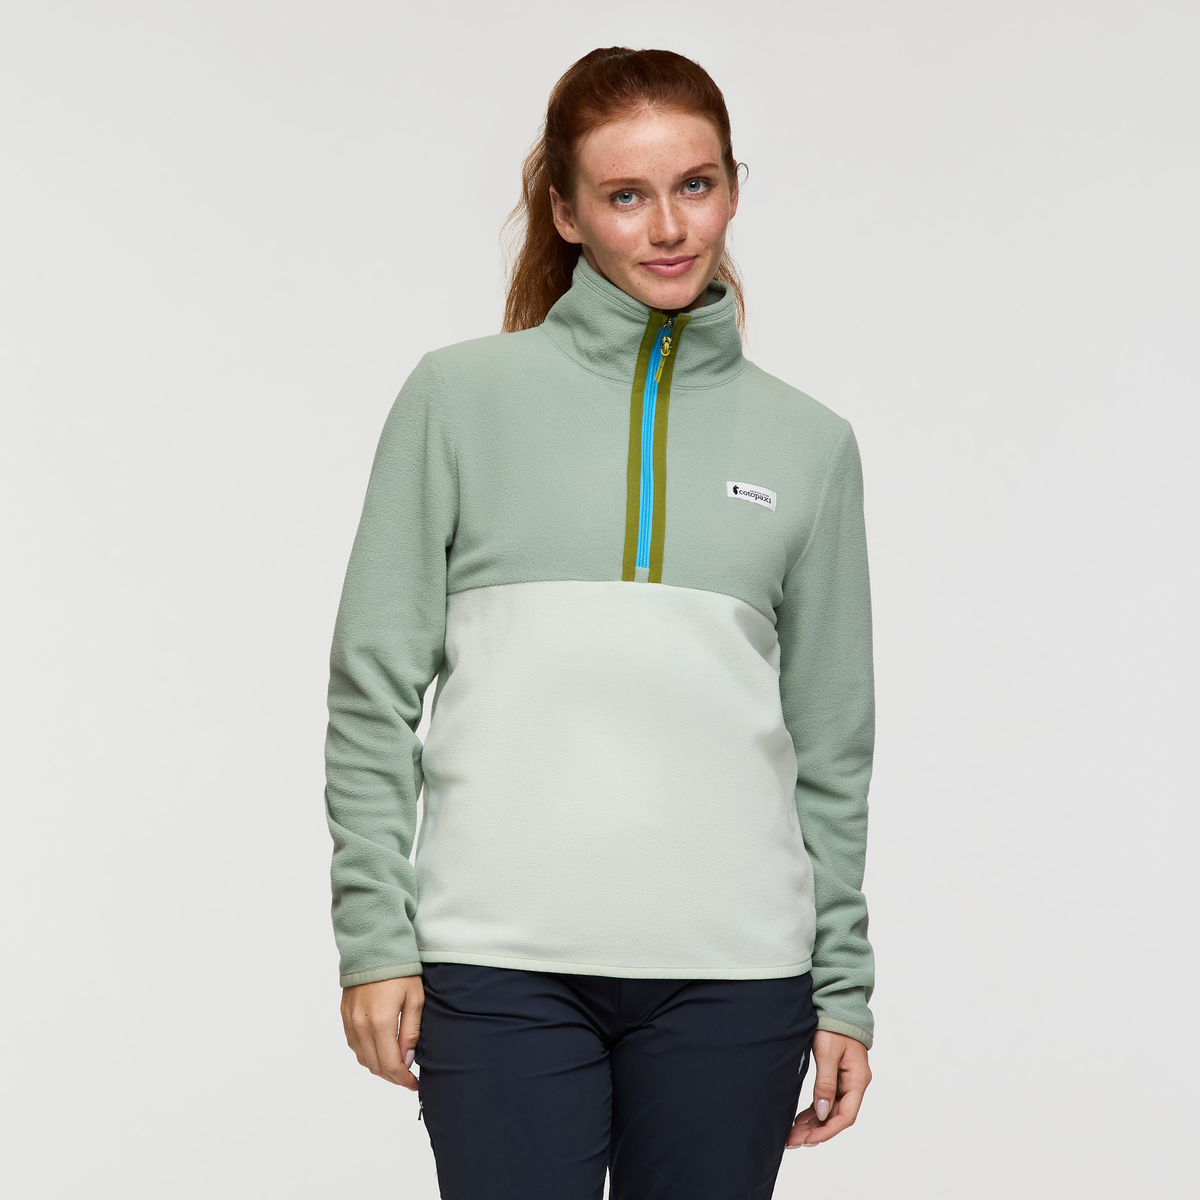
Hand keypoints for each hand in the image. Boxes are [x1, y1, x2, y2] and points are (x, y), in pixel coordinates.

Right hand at [341, 975, 424, 1090]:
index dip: (403, 1079)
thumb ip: (411, 1032)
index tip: (414, 1083)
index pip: (390, 1064)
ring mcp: (350, 1021)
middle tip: (407, 1078)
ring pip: (362, 1058)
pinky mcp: (345, 1015)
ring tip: (396, 1066)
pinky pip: (354, 1045)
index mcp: (380, 1022)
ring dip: (378, 1067)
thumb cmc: (399, 970)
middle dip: (392, 1077)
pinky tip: (379, 1051)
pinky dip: (366, 1054)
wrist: (374, 947)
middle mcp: (361, 1025)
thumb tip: (408, 1060)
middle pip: (375, 1066)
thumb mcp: (414, 999)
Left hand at [785, 1031, 870, 1147]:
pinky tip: (800, 1119)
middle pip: (837, 1116)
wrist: (837, 1006)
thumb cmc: (834, 1026)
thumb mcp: (828, 1052)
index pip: (845, 1115)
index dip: (827, 1130)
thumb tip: (822, 1113)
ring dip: (813, 1123)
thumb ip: (826, 1083)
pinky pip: (827, 1100)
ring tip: (793, 1135)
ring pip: (830, 1110)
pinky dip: (814, 1111)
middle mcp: (855, 1084)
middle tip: (793, 1141)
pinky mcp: (838, 1076)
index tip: (807, 1139)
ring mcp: (847, 1081)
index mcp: (858, 1079)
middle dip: (816, 1131)